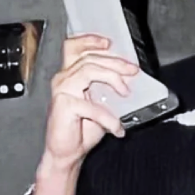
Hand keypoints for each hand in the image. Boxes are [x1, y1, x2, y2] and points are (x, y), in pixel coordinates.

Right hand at [43, 33, 138, 169]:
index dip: (89, 40)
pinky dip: (108, 117)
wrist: (67, 153)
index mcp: (69, 75)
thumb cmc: (81, 128)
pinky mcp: (63, 105)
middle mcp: (63, 79)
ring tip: (125, 92)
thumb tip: (129, 77)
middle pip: (89, 59)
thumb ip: (107, 87)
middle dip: (115, 62)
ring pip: (89, 71)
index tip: (109, 42)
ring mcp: (61, 90)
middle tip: (133, 70)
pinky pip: (91, 105)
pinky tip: (116, 128)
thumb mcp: (100, 102)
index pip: (73, 48)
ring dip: (112, 79)